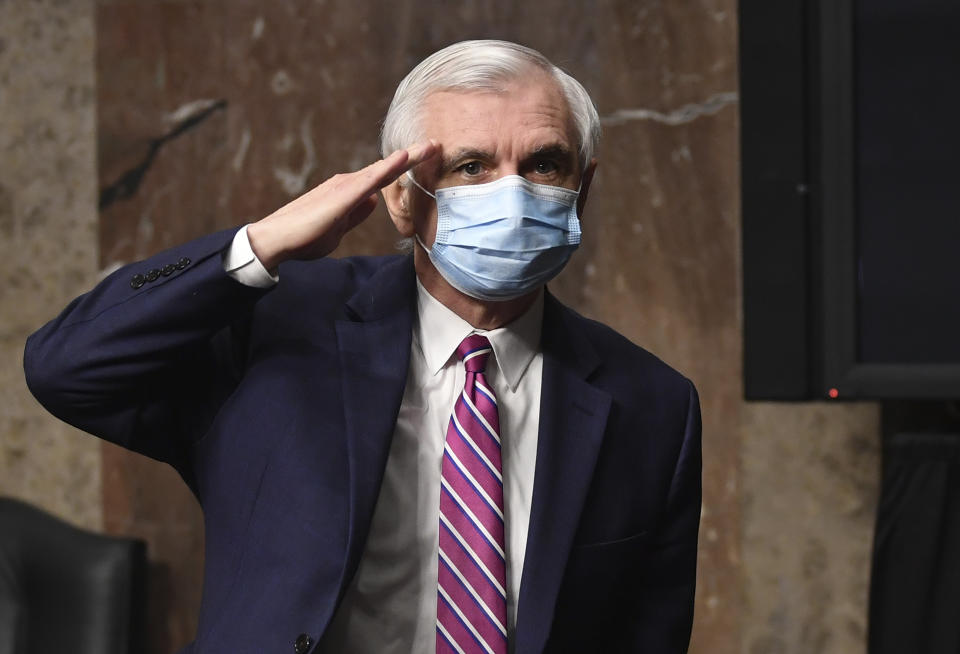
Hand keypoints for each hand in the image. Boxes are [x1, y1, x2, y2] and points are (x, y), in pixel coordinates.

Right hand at [247, 140, 438, 269]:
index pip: (383, 178)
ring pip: (382, 169)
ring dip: (407, 158)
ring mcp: (345, 188)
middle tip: (437, 144)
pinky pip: (370, 180)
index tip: (427, 157)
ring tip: (430, 146)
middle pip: (387, 169)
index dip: (406, 168)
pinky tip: (404, 158)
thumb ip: (357, 214)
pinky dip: (388, 168)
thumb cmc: (303, 237)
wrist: (276, 241)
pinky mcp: (341, 197)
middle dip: (413, 156)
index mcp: (350, 193)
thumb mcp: (338, 227)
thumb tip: (375, 200)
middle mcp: (348, 184)